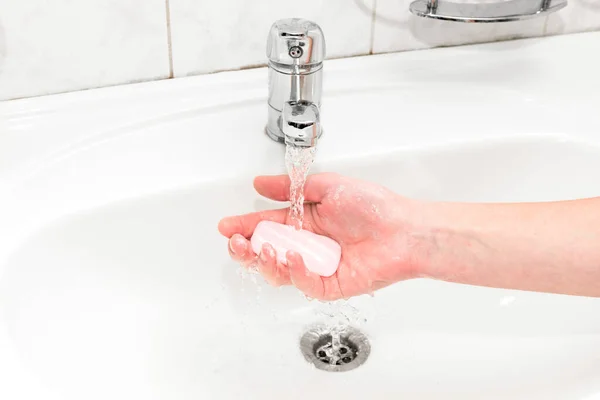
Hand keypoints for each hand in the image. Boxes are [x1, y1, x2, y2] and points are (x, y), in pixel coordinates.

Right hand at [217, 173, 427, 299]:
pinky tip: (293, 256)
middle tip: (237, 242)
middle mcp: (307, 245)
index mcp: (304, 222)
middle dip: (246, 249)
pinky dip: (294, 271)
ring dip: (266, 261)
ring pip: (279, 272)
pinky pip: (304, 283)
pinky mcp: (330, 285)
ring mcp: (317, 266)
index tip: (226, 225)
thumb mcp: (326, 187)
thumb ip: (290, 187)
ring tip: (266, 248)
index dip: (244, 227)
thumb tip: (260, 184)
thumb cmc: (373, 206)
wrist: (403, 230)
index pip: (266, 225)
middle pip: (266, 253)